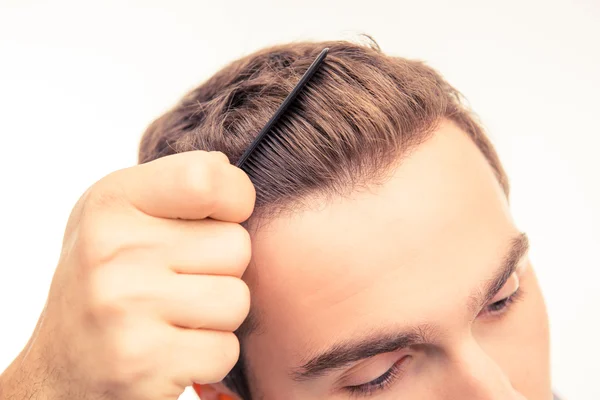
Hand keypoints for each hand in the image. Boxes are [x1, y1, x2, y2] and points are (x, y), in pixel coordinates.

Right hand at [1, 151, 254, 399]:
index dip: (235, 199)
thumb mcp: (121, 218)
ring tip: (177, 316)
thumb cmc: (106, 283)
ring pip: (237, 300)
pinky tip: (174, 350)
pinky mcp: (144, 362)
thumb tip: (225, 166)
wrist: (64, 366)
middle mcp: (113, 250)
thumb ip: (173, 186)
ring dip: (218, 316)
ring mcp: (126, 308)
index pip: (208, 179)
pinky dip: (210, 356)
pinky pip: (226, 350)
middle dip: (222, 269)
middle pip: (236, 245)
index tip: (220, 217)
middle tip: (180, 283)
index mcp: (111, 203)